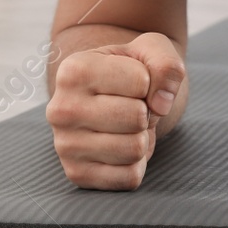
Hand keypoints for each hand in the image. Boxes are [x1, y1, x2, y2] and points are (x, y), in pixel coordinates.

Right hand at [46, 31, 184, 189]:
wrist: (109, 99)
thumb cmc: (131, 71)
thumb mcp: (151, 50)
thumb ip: (166, 64)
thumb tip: (161, 104)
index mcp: (73, 70)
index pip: (141, 81)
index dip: (150, 81)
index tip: (134, 82)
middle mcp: (61, 109)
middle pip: (137, 117)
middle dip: (147, 111)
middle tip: (133, 106)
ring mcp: (65, 146)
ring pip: (134, 149)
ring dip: (142, 137)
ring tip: (125, 126)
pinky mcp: (77, 175)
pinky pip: (129, 177)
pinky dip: (137, 163)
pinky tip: (120, 146)